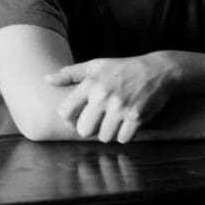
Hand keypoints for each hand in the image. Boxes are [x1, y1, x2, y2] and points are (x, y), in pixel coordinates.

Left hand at [45, 53, 174, 142]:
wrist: (158, 70)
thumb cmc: (123, 68)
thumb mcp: (96, 65)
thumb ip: (69, 73)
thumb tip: (46, 79)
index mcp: (90, 83)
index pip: (65, 112)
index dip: (70, 119)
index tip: (78, 117)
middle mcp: (103, 95)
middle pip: (84, 131)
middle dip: (92, 129)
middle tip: (100, 120)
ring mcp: (120, 107)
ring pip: (104, 137)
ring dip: (110, 132)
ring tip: (116, 119)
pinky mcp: (136, 117)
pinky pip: (123, 139)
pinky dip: (126, 134)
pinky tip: (128, 122)